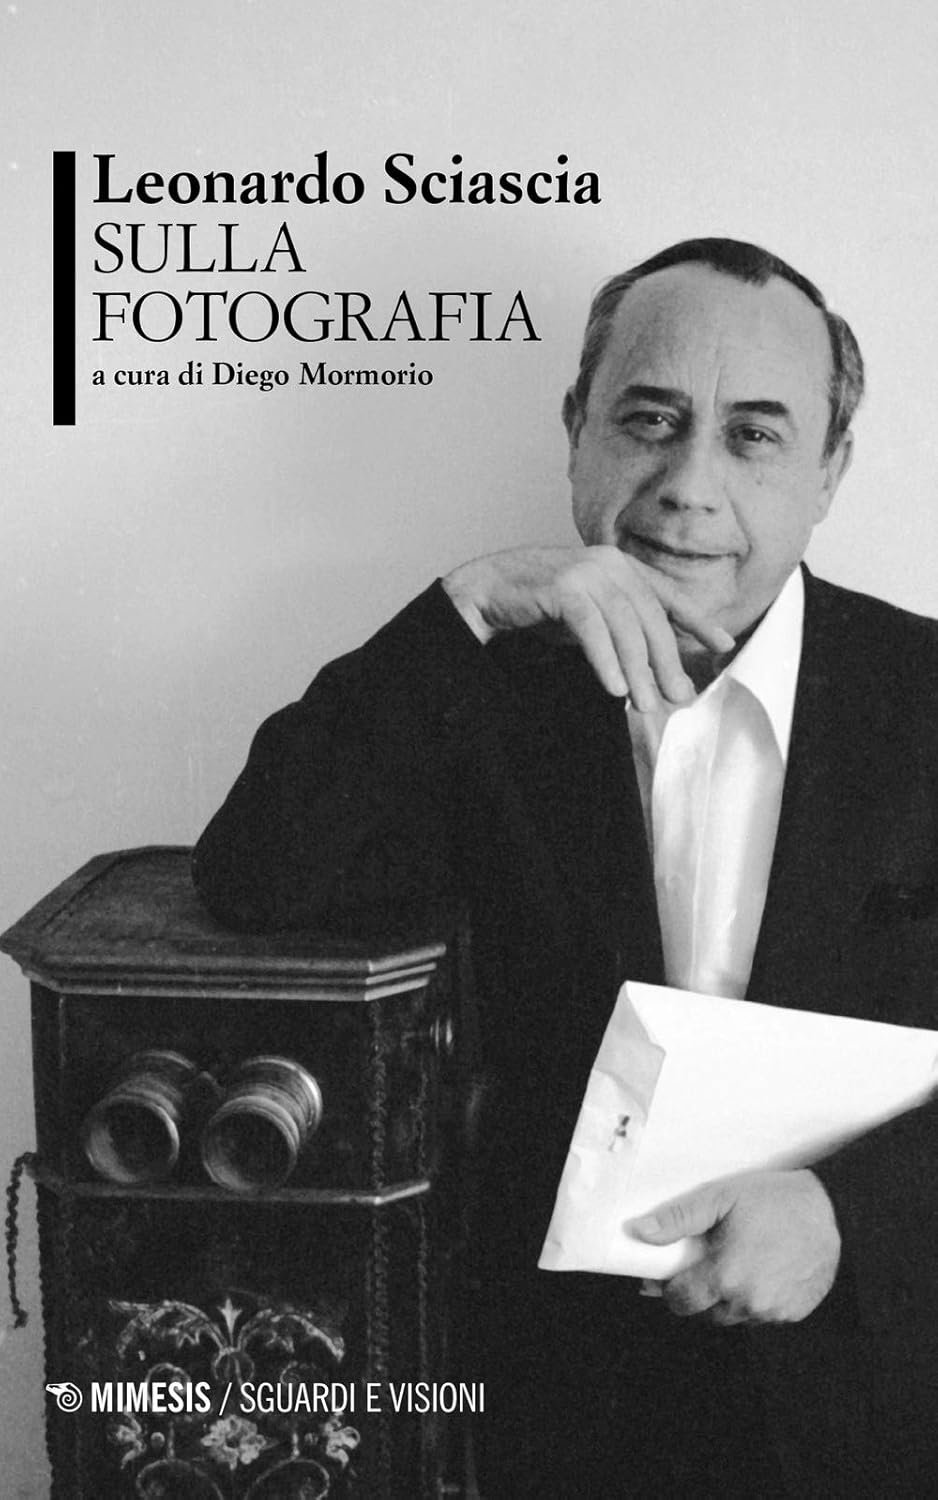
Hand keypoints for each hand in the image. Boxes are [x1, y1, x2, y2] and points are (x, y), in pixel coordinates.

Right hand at [441, 545, 733, 709]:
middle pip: (651, 618)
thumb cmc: (538, 606)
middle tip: (677, 697)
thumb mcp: (592, 618)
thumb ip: (624, 632)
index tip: (723, 644)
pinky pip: (593, 629)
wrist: (486, 592)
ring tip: (644, 704)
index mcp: (622, 567)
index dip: (698, 621)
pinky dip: (606, 661)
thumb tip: (660, 667)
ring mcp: (587, 572)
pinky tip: (614, 688)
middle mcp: (610, 564)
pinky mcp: (563, 586)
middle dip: (666, 663)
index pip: (669, 596)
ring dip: (637, 671)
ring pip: (626, 627)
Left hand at [631, 1169, 840, 1324]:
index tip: (669, 1272)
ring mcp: (773, 1313)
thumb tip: (639, 1231)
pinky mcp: (793, 1314)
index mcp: (725, 1276)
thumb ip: (677, 1218)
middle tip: (704, 1262)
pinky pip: (760, 1316)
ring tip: (734, 1262)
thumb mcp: (720, 1197)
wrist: (835, 1212)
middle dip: (697, 1292)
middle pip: (704, 1313)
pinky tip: (759, 1271)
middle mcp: (748, 1302)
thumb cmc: (776, 1201)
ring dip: (725, 1298)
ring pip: (732, 1317)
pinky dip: (753, 1300)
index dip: (669, 1286)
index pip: (680, 1300)